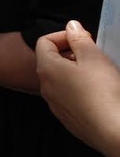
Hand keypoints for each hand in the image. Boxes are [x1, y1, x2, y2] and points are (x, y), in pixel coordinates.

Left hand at [36, 20, 119, 156]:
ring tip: (97, 73)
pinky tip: (97, 92)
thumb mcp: (93, 57)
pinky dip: (79, 89)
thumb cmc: (102, 91)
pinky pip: (68, 97)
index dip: (63, 36)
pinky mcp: (68, 118)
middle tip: (92, 55)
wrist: (112, 130)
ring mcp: (55, 104)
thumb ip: (79, 39)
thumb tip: (71, 26)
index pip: (44, 42)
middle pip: (51, 61)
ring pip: (60, 80)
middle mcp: (46, 87)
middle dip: (71, 53)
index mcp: (47, 68)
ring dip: (75, 72)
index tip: (82, 39)